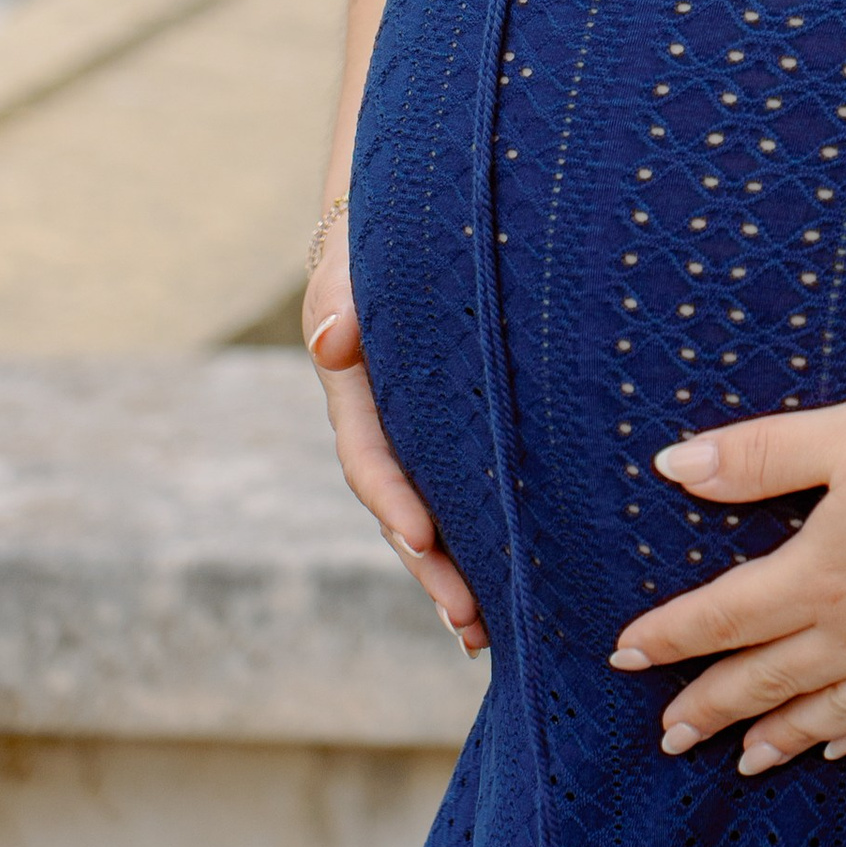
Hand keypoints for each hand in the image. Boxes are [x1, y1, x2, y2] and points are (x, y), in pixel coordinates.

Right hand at [305, 226, 487, 653]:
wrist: (411, 212)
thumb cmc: (380, 229)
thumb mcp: (352, 253)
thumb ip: (339, 292)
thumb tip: (330, 342)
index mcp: (355, 385)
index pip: (369, 455)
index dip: (392, 499)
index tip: (422, 536)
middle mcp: (385, 419)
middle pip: (401, 506)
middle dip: (429, 566)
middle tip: (467, 620)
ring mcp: (421, 429)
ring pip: (434, 512)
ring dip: (453, 571)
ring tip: (485, 633)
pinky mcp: (457, 429)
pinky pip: (464, 489)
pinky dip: (479, 537)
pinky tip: (515, 584)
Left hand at [612, 384, 845, 774]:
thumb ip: (758, 457)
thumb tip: (672, 464)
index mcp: (818, 574)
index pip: (721, 617)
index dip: (668, 638)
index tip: (623, 658)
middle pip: (765, 679)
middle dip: (709, 706)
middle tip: (667, 737)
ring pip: (829, 713)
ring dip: (777, 738)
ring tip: (740, 762)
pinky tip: (842, 750)